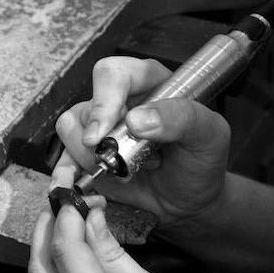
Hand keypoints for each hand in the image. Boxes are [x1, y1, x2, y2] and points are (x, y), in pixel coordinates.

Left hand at [29, 203, 230, 272]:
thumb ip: (118, 259)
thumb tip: (92, 221)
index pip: (68, 254)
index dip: (66, 218)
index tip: (74, 194)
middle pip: (42, 270)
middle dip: (46, 227)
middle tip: (59, 199)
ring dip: (46, 246)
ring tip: (61, 217)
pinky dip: (56, 268)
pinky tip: (70, 250)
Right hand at [53, 57, 230, 229]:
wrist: (190, 199)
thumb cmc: (201, 161)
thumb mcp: (209, 135)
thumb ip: (181, 118)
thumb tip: (135, 119)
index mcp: (149, 82)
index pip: (112, 74)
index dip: (103, 101)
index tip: (103, 134)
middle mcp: (121, 99)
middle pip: (86, 105)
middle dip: (99, 140)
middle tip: (121, 161)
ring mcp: (102, 125)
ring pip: (70, 128)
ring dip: (92, 158)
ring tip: (125, 171)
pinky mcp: (90, 151)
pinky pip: (65, 154)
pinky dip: (73, 172)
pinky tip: (99, 181)